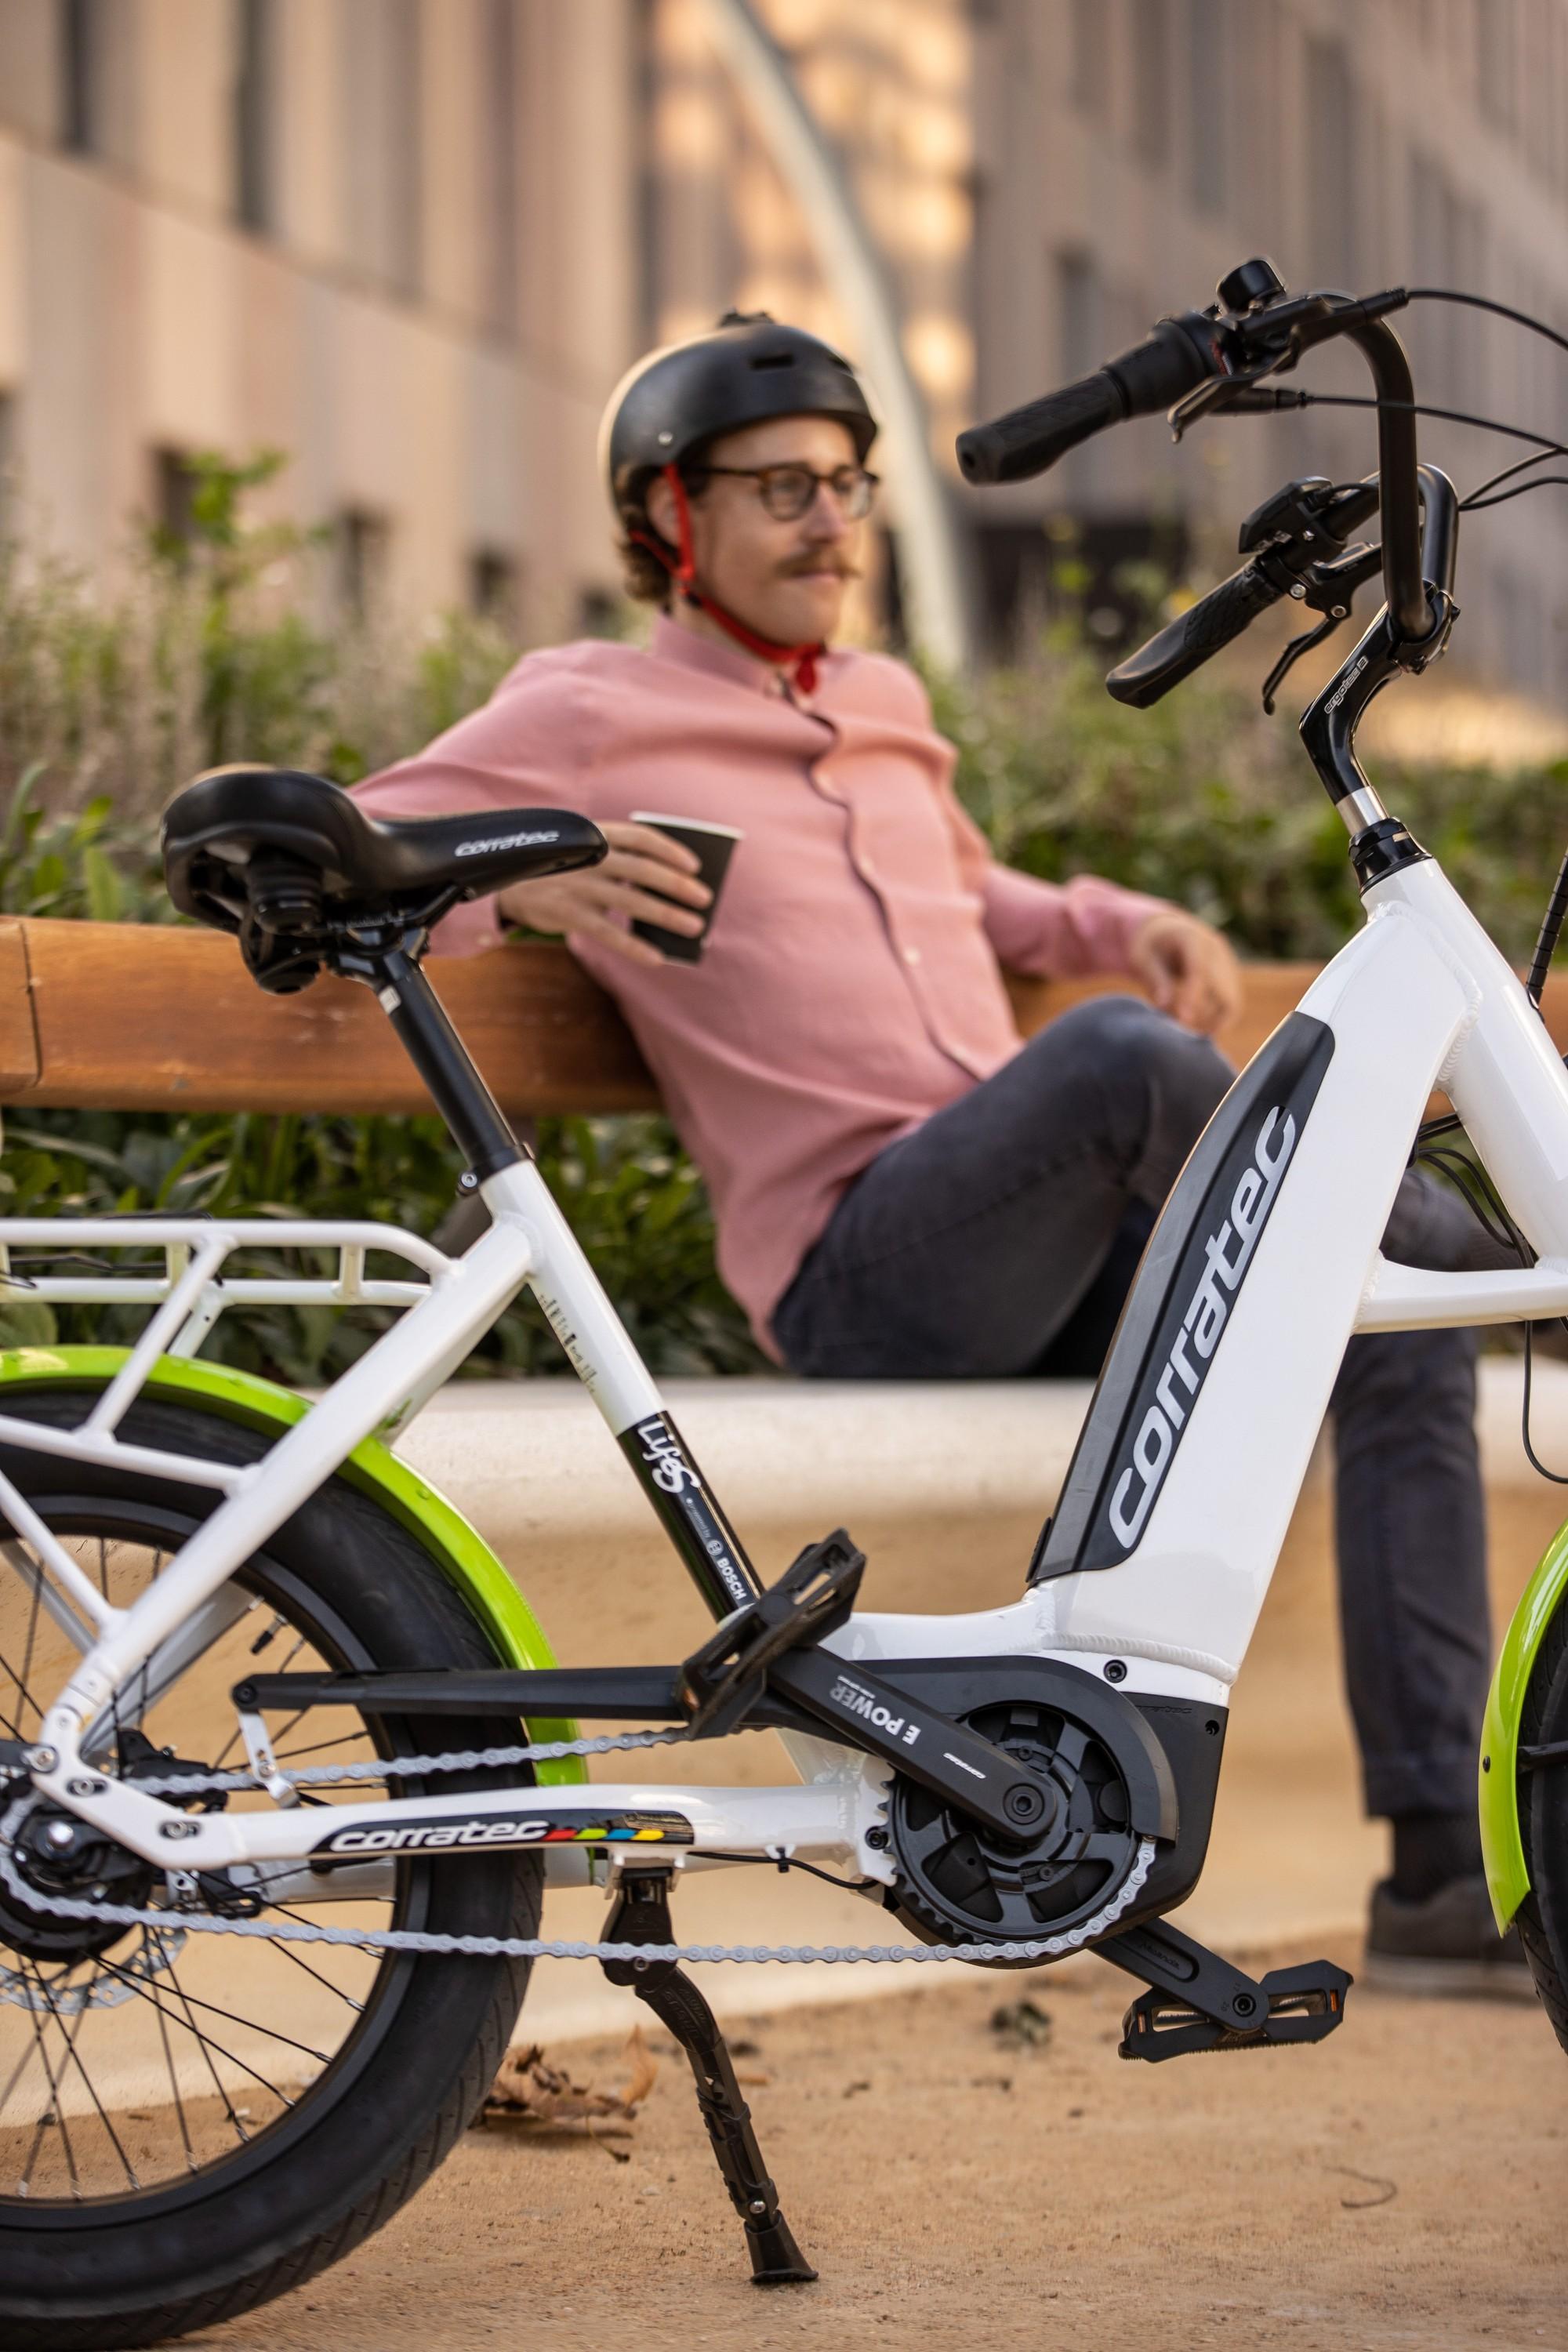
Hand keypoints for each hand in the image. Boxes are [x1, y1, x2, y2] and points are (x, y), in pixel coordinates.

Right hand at [495, 819, 710, 968]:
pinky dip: (636, 947)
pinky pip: (609, 934)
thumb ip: (619, 862)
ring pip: (632, 902)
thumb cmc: (560, 868)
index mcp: (596, 834)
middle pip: (643, 870)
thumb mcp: (584, 851)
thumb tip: (668, 891)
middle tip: (706, 900)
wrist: (505, 882)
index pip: (641, 837)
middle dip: (678, 885)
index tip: (695, 866)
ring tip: (694, 927)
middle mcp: (589, 857)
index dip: (671, 850)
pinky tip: (657, 958)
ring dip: (668, 915)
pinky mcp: (569, 914)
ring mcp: (579, 886)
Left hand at [1128, 909, 1242, 1035]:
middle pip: (1224, 989)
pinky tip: (1197, 1028)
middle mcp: (1216, 950)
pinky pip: (1230, 1004)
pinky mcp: (1229, 977)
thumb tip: (1164, 1005)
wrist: (1167, 931)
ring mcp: (1227, 963)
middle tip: (1183, 1032)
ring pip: (1231, 1002)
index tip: (1184, 1020)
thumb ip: (1155, 979)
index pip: (1199, 969)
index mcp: (1192, 938)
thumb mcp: (1142, 957)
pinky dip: (1217, 1020)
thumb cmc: (1150, 945)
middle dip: (1206, 1015)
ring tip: (1188, 1031)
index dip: (1193, 996)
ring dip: (1214, 1022)